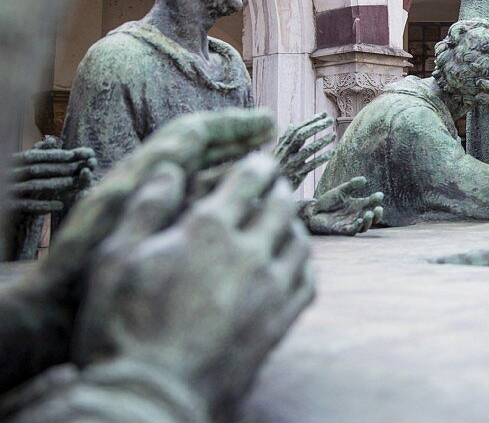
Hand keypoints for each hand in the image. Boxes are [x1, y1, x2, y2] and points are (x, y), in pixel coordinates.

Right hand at [7, 137, 94, 213]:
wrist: (0, 198)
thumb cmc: (13, 179)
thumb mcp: (22, 164)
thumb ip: (37, 153)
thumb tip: (52, 140)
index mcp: (13, 163)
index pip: (34, 155)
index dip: (52, 155)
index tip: (71, 155)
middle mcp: (10, 174)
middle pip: (36, 169)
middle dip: (58, 168)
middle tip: (78, 168)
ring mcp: (8, 189)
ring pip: (33, 185)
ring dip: (54, 184)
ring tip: (72, 183)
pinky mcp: (9, 205)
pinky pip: (27, 204)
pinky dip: (44, 204)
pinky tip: (61, 205)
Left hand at [34, 109, 276, 306]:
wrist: (56, 306)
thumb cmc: (80, 260)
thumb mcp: (116, 211)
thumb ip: (151, 177)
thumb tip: (187, 144)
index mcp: (140, 174)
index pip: (191, 135)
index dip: (231, 125)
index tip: (266, 123)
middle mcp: (150, 185)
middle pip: (200, 150)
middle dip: (236, 138)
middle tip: (271, 133)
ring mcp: (155, 210)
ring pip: (202, 177)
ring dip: (233, 166)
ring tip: (267, 167)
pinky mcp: (158, 235)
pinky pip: (197, 207)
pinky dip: (223, 198)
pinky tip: (246, 207)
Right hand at [72, 151, 313, 419]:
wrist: (150, 395)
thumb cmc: (121, 326)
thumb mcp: (116, 259)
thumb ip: (146, 207)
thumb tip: (169, 166)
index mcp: (209, 229)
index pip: (249, 179)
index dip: (258, 163)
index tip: (261, 157)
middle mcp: (249, 252)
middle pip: (282, 205)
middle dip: (281, 188)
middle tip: (278, 184)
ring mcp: (271, 289)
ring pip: (300, 241)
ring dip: (295, 224)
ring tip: (286, 221)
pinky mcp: (280, 322)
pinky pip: (308, 281)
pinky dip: (305, 264)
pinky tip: (295, 264)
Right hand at [274, 113, 336, 189]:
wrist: (266, 191)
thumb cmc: (275, 170)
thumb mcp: (277, 154)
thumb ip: (284, 140)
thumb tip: (292, 125)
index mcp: (282, 146)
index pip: (297, 129)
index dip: (311, 120)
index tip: (324, 114)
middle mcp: (285, 153)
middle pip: (301, 135)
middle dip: (316, 126)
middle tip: (330, 120)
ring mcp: (291, 164)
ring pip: (307, 150)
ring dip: (321, 141)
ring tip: (333, 134)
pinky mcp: (296, 175)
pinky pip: (311, 165)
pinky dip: (321, 158)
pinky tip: (332, 153)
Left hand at [301, 178, 383, 234]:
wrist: (312, 211)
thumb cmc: (327, 201)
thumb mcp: (340, 191)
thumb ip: (352, 185)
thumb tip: (364, 179)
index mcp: (358, 205)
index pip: (371, 203)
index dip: (376, 199)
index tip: (379, 195)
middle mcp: (357, 215)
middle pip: (372, 217)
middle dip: (378, 214)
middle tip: (378, 208)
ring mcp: (351, 223)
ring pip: (365, 226)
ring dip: (369, 221)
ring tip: (369, 213)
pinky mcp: (343, 230)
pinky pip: (353, 231)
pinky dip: (358, 226)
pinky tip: (360, 221)